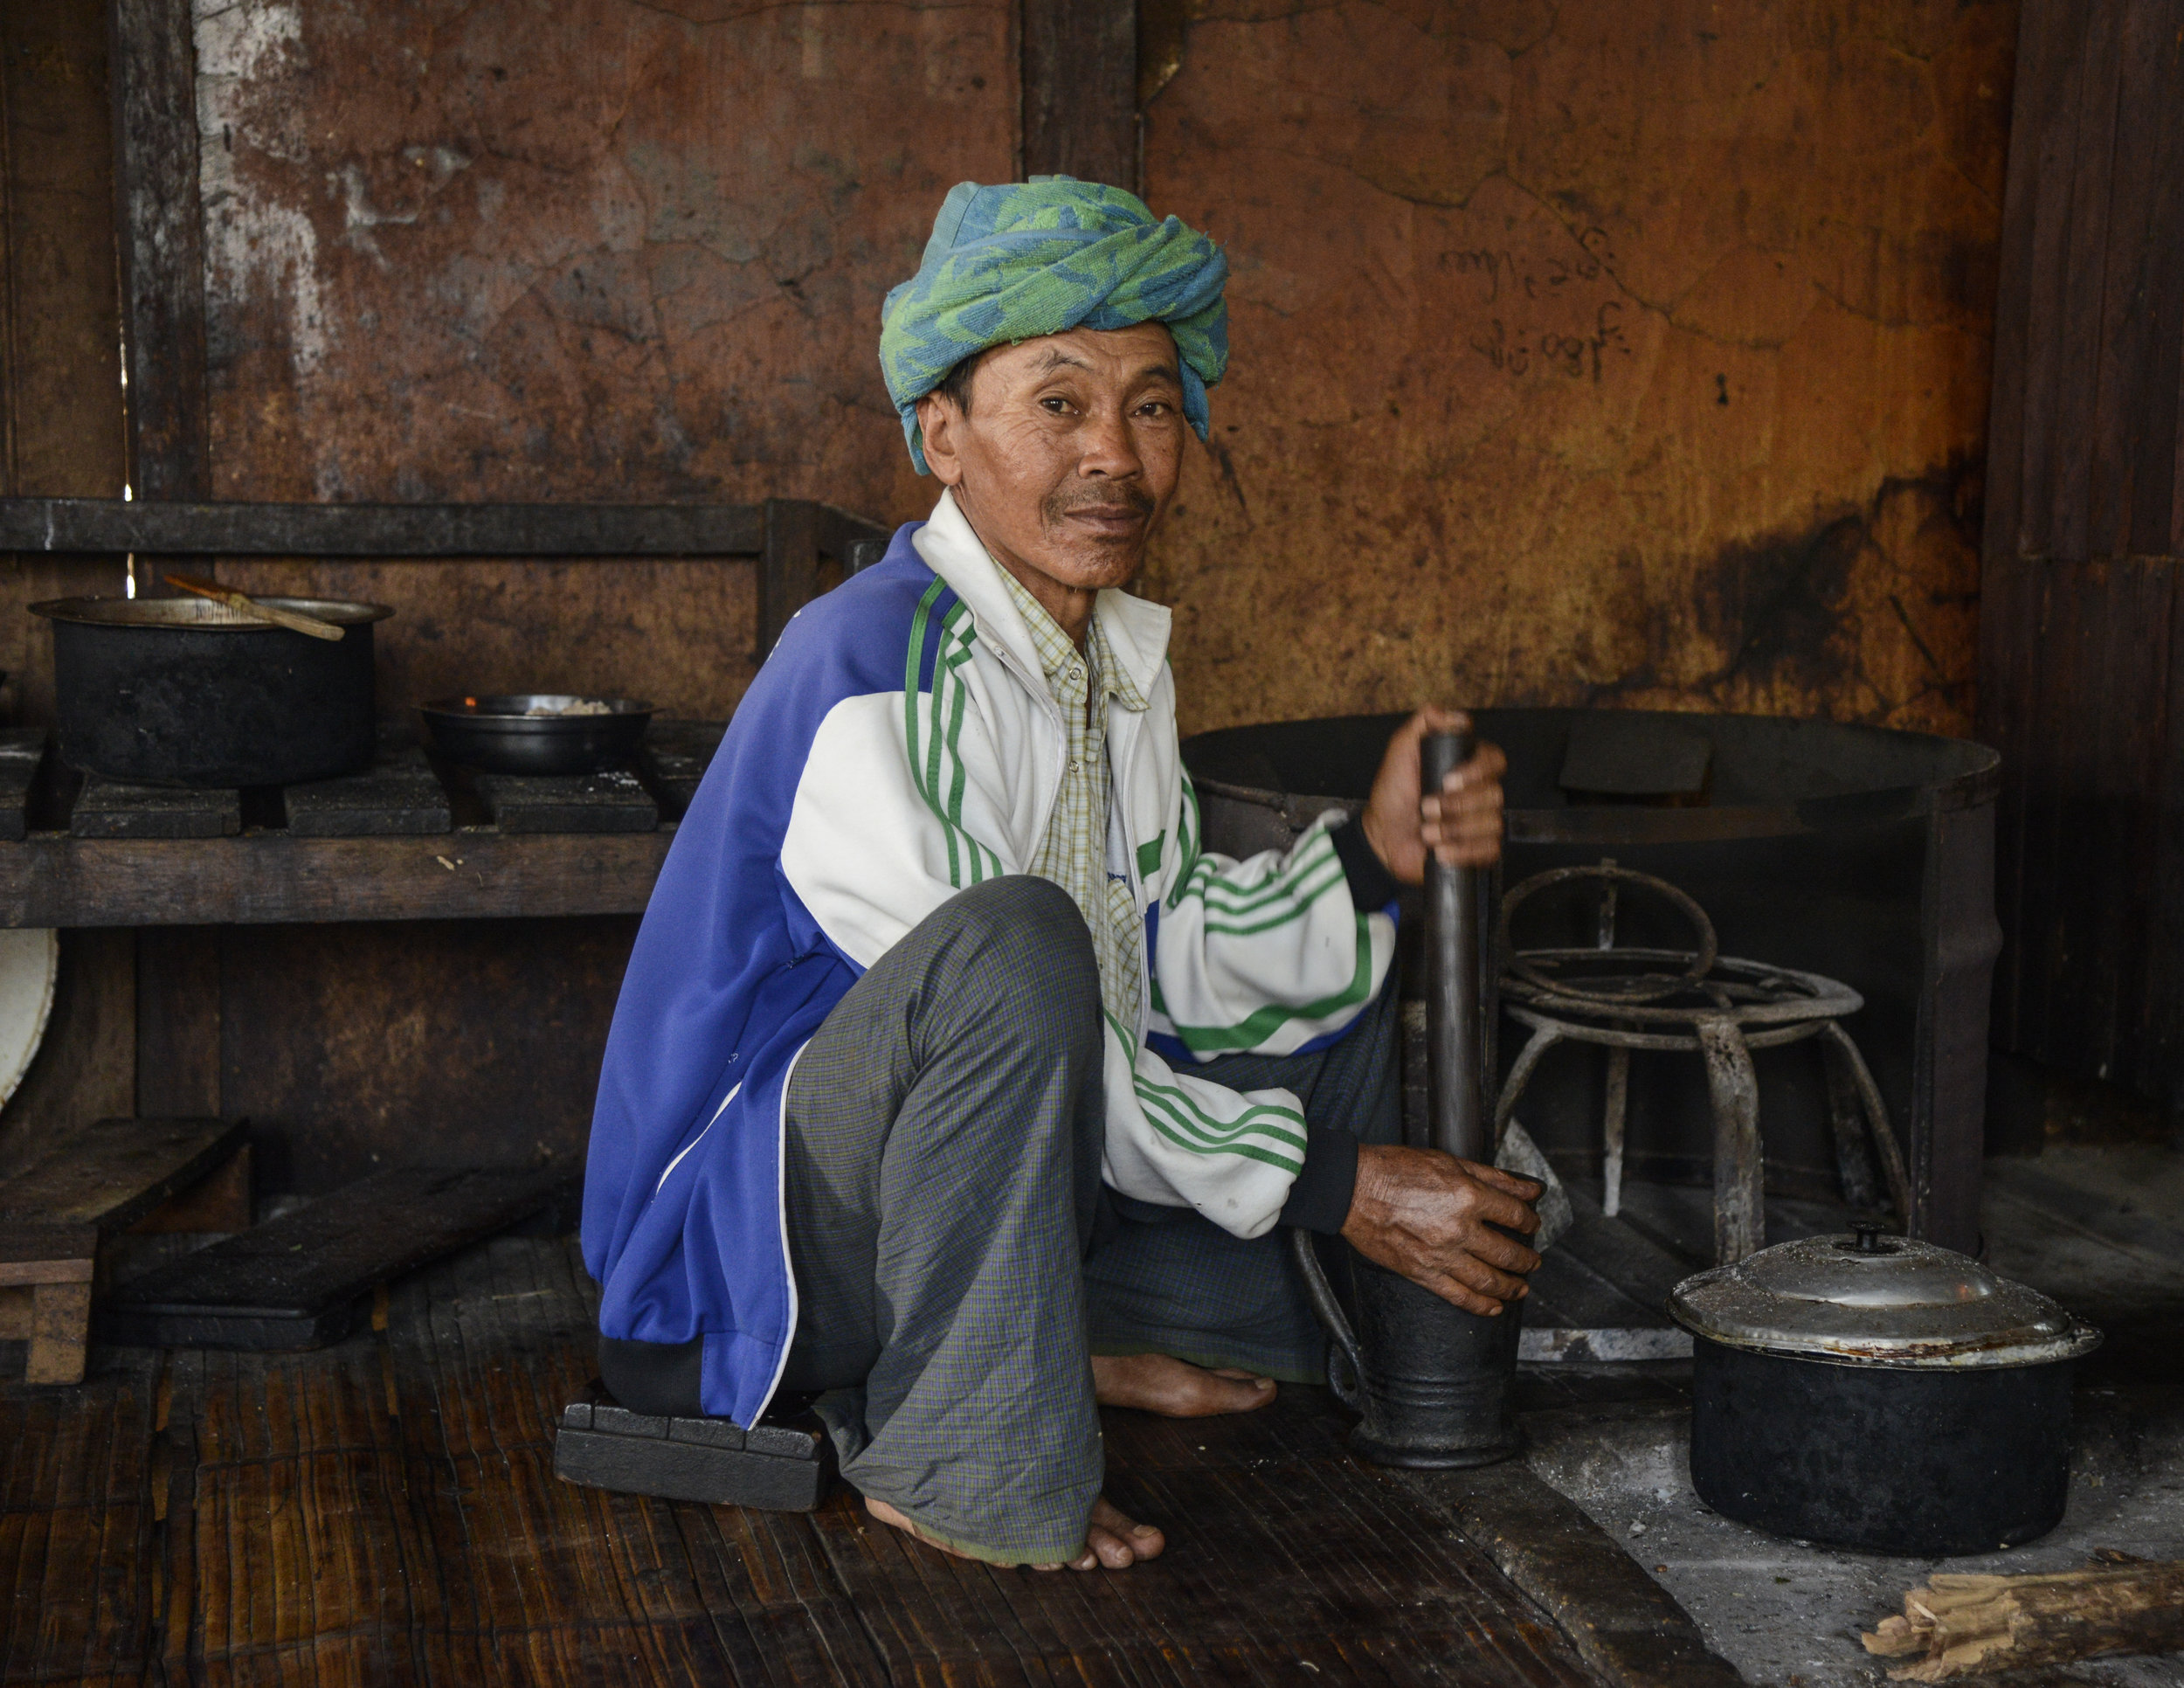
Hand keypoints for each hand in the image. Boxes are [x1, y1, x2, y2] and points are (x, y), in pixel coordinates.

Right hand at [1340, 1143, 1542, 1314]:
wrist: (1352, 1189)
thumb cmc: (1395, 1170)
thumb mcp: (1449, 1162)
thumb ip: (1493, 1177)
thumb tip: (1529, 1189)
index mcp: (1467, 1197)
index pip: (1515, 1215)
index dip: (1529, 1221)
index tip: (1531, 1224)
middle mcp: (1459, 1229)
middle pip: (1508, 1253)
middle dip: (1527, 1260)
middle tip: (1533, 1261)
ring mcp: (1441, 1255)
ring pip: (1489, 1280)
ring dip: (1511, 1287)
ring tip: (1520, 1287)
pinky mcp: (1422, 1273)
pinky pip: (1459, 1296)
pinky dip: (1481, 1305)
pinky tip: (1493, 1307)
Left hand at [1358, 707, 1506, 884]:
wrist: (1381, 835)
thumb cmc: (1393, 792)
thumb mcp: (1401, 750)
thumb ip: (1425, 723)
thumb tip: (1458, 718)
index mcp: (1468, 766)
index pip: (1494, 760)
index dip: (1477, 771)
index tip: (1447, 780)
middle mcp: (1481, 792)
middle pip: (1494, 794)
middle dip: (1457, 805)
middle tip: (1425, 808)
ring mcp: (1483, 822)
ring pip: (1492, 823)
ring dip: (1454, 829)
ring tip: (1426, 833)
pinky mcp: (1480, 850)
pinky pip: (1490, 850)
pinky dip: (1462, 851)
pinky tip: (1440, 851)